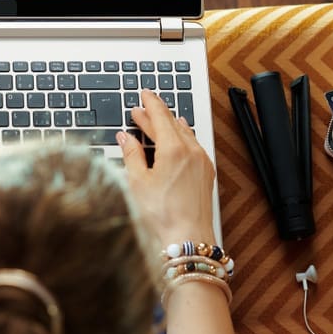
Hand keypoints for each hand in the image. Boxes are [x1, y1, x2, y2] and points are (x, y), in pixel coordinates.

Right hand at [118, 89, 215, 244]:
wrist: (187, 239)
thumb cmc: (162, 215)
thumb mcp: (137, 182)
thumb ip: (131, 154)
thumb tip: (125, 138)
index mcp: (174, 149)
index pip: (160, 116)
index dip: (150, 103)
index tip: (145, 94)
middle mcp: (192, 152)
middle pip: (172, 123)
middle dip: (156, 115)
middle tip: (141, 110)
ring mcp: (202, 162)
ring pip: (185, 134)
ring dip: (169, 126)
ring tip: (157, 122)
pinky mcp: (206, 174)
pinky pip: (194, 146)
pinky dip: (182, 138)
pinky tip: (177, 141)